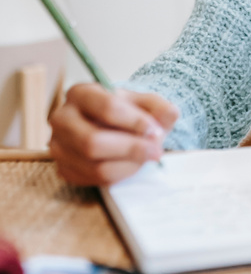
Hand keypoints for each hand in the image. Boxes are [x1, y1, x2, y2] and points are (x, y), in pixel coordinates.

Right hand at [49, 84, 178, 185]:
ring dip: (129, 164)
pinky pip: (94, 180)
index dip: (135, 122)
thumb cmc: (125, 111)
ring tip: (147, 156)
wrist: (110, 126)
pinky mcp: (63, 169)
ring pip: (95, 165)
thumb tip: (170, 113)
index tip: (156, 131)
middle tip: (156, 150)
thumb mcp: (143, 102)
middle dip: (131, 148)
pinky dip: (119, 175)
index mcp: (80, 93)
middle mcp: (62, 118)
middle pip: (93, 142)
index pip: (107, 108)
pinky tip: (132, 164)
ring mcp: (58, 146)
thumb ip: (158, 106)